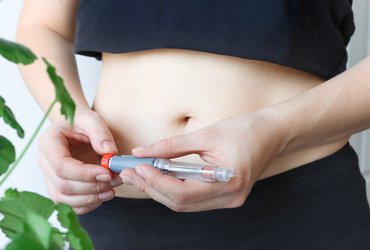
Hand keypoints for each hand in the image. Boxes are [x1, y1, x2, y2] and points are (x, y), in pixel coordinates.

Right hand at [37, 108, 122, 213]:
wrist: (77, 129)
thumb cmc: (82, 123)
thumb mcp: (92, 119)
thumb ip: (100, 133)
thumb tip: (109, 152)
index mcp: (48, 143)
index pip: (61, 165)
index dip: (84, 173)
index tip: (107, 173)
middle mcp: (44, 163)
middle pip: (63, 185)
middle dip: (91, 187)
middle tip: (114, 180)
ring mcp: (49, 178)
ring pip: (63, 199)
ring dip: (90, 198)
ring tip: (111, 190)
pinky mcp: (58, 188)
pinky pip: (68, 205)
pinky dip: (86, 205)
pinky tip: (102, 196)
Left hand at [120, 109, 289, 211]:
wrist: (272, 133)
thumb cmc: (244, 130)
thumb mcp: (206, 134)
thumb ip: (172, 146)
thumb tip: (141, 152)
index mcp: (227, 182)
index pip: (182, 193)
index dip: (155, 182)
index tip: (136, 167)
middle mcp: (229, 198)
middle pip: (180, 203)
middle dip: (152, 187)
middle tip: (130, 172)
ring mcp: (228, 200)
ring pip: (184, 204)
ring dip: (160, 189)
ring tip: (140, 174)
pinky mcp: (225, 196)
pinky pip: (193, 199)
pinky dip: (173, 189)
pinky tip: (160, 176)